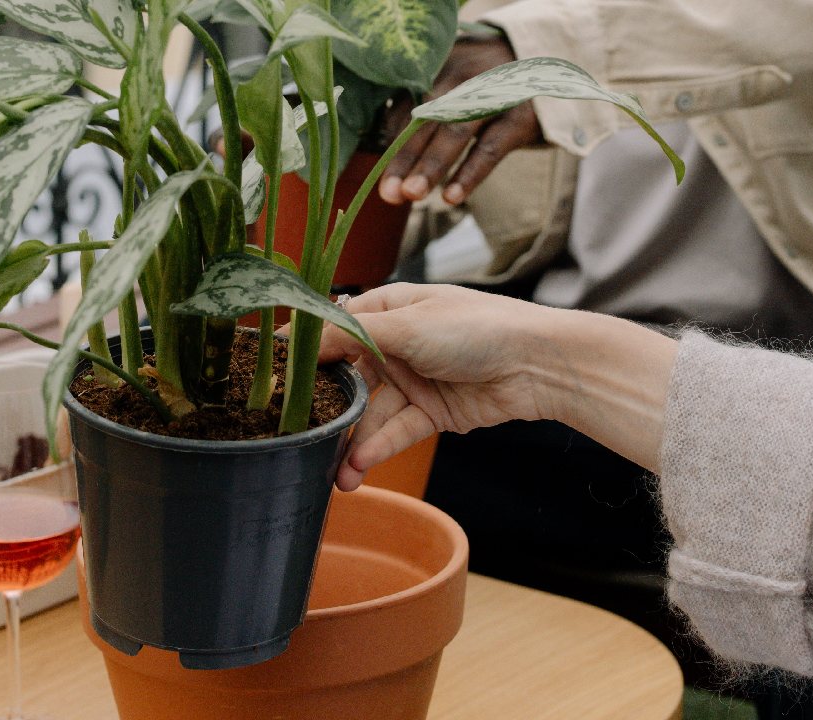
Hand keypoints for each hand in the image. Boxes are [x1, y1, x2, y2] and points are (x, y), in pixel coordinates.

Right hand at [318, 283, 560, 489]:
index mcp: (390, 308)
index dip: (306, 352)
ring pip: (371, 412)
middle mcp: (397, 343)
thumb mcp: (407, 325)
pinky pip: (397, 430)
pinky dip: (379, 447)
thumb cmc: (477, 328)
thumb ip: (352, 336)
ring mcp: (415, 379)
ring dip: (353, 441)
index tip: (273, 376)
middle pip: (349, 376)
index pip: (336, 328)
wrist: (539, 364)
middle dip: (327, 407)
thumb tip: (301, 339)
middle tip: (297, 435)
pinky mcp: (433, 412)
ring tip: (335, 472)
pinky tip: (358, 467)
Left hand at [378, 36, 542, 206]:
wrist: (552, 64)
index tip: (378, 177)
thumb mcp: (458, 86)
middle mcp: (464, 75)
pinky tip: (451, 196)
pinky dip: (470, 173)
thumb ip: (426, 109)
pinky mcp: (521, 115)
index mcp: (441, 67)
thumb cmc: (491, 85)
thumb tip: (388, 147)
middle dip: (404, 158)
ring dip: (431, 166)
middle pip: (426, 119)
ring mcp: (494, 93)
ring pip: (455, 132)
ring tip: (412, 195)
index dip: (392, 143)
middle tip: (388, 193)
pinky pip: (490, 148)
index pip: (408, 108)